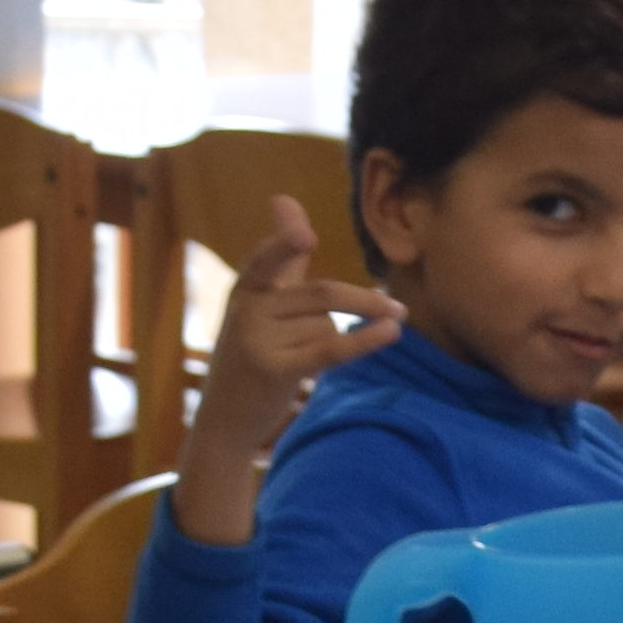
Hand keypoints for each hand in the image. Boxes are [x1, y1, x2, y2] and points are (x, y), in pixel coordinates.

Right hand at [175, 198, 405, 546]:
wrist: (224, 423)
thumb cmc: (251, 356)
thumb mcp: (260, 304)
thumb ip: (283, 257)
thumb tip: (285, 199)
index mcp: (244, 289)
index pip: (268, 258)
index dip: (284, 241)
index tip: (299, 227)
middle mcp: (247, 310)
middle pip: (320, 295)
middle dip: (363, 302)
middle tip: (398, 308)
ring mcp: (256, 340)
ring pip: (325, 325)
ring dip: (339, 340)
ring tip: (327, 354)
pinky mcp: (273, 370)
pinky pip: (329, 349)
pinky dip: (364, 340)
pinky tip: (391, 332)